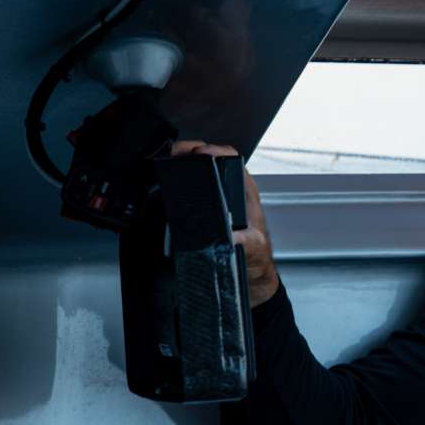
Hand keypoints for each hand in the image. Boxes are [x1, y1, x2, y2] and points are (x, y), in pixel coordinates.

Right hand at [171, 140, 280, 306]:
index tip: (199, 152)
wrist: (249, 273)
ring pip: (202, 169)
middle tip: (175, 152)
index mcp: (245, 193)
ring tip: (169, 159)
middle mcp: (232, 191)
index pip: (232, 159)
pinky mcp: (207, 208)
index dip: (215, 151)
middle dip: (192, 150)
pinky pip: (194, 186)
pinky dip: (180, 178)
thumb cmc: (255, 257)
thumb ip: (247, 243)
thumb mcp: (254, 250)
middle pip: (213, 158)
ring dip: (185, 161)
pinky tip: (168, 179)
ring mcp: (219, 197)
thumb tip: (235, 236)